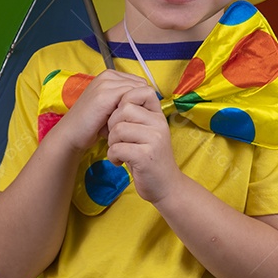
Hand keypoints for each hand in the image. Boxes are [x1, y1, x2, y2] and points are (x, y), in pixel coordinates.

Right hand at [55, 70, 150, 153]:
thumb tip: (149, 102)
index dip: (141, 99)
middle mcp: (107, 76)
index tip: (136, 114)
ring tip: (126, 122)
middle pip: (141, 86)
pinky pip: (131, 99)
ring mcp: (105, 84)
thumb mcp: (112, 107)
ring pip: (137, 92)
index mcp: (109, 76)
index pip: (139, 82)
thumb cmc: (92, 124)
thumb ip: (127, 101)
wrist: (71, 134)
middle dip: (140, 103)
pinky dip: (130, 113)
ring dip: (136, 108)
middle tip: (131, 120)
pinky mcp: (104, 95)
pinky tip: (122, 123)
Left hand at [106, 86, 181, 203]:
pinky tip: (119, 162)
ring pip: (118, 128)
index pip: (140, 91)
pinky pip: (117, 148)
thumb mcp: (147, 132)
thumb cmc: (149, 158)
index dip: (123, 101)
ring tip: (119, 151)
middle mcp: (159, 123)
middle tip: (116, 139)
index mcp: (158, 115)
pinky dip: (112, 156)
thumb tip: (113, 99)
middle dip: (112, 124)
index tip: (121, 118)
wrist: (166, 186)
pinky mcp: (146, 156)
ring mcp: (154, 139)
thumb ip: (135, 116)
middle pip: (123, 109)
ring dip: (111, 142)